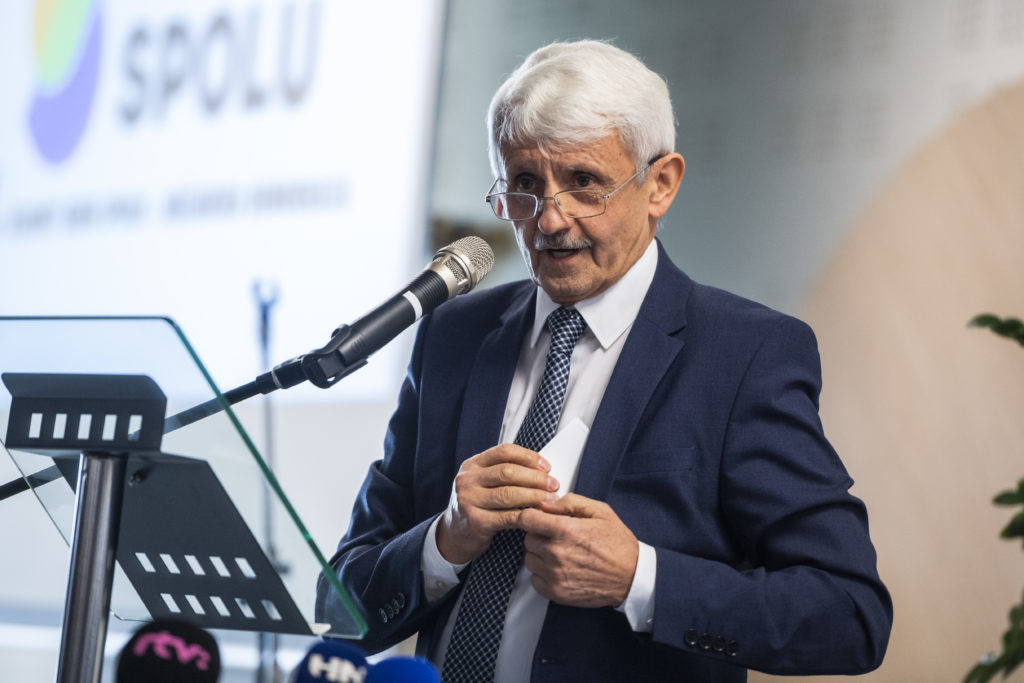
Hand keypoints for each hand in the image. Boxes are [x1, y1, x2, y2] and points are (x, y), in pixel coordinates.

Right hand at [436, 443, 558, 564]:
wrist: (454, 534)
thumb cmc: (477, 505)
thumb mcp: (482, 482)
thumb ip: (503, 472)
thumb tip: (541, 469)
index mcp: (472, 465)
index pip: (504, 451)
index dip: (529, 457)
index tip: (546, 466)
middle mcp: (467, 480)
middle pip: (508, 472)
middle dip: (535, 477)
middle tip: (553, 484)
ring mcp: (469, 500)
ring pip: (509, 494)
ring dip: (534, 496)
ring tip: (550, 499)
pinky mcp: (475, 521)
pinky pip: (507, 516)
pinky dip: (526, 515)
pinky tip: (537, 515)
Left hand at [518, 493, 638, 607]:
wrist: (632, 577)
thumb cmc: (617, 543)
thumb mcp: (600, 511)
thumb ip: (570, 502)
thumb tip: (547, 504)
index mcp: (566, 531)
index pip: (526, 519)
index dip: (531, 516)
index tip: (537, 518)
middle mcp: (556, 553)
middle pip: (528, 539)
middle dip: (539, 535)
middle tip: (557, 537)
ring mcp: (555, 575)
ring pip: (530, 560)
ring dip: (540, 555)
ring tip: (560, 554)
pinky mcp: (556, 593)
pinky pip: (535, 580)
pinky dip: (543, 574)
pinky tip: (559, 569)